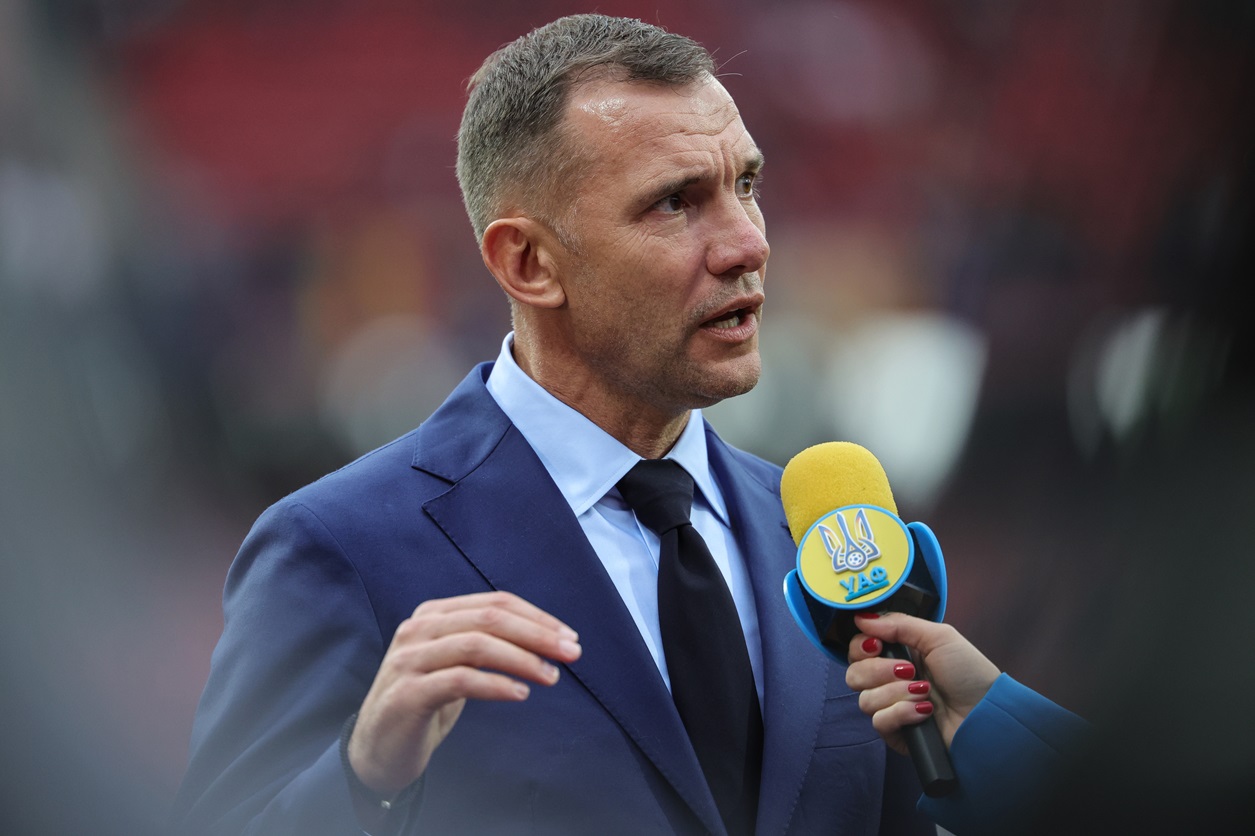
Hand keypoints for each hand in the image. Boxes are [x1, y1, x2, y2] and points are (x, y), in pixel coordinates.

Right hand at [347, 591, 581, 795]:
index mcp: (433, 614)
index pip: (494, 603)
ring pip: (476, 645)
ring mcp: (409, 660)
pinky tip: (520, 694)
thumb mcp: (455, 663)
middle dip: (537, 634)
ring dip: (521, 659)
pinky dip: (496, 684)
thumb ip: (487, 643)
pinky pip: (460, 680)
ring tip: (550, 676)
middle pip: (489, 619)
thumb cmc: (427, 702)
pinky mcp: (408, 694)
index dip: (537, 617)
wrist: (378, 749)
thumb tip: (547, 638)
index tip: (569, 636)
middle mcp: (418, 629)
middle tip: (572, 653)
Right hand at [845, 612, 998, 756]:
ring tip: (924, 692)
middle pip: (854, 674)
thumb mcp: (938, 637)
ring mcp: (892, 708)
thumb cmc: (969, 673)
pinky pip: (879, 722)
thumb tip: (861, 618)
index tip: (877, 644)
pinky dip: (901, 714)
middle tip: (908, 670)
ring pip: (865, 700)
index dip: (860, 646)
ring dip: (896, 693)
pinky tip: (924, 712)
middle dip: (878, 670)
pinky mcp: (897, 733)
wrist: (987, 713)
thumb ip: (898, 624)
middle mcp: (890, 681)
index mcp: (897, 655)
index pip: (858, 650)